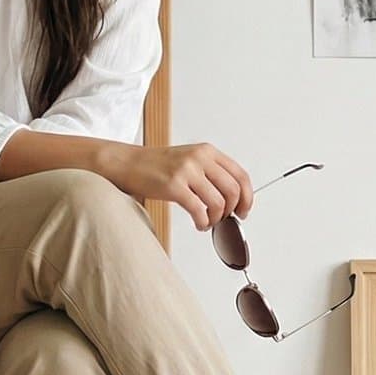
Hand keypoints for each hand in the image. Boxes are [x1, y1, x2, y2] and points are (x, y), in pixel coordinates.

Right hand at [103, 142, 253, 232]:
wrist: (128, 163)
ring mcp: (186, 171)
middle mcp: (200, 158)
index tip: (244, 210)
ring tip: (207, 222)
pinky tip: (198, 224)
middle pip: (233, 190)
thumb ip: (211, 172)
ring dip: (216, 219)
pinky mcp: (173, 186)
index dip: (247, 197)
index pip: (240, 175)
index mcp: (208, 151)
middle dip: (232, 211)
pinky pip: (199, 210)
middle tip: (225, 219)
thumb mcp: (190, 159)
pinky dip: (203, 222)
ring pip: (218, 203)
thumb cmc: (157, 165)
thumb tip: (233, 198)